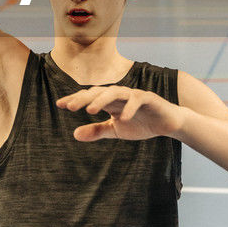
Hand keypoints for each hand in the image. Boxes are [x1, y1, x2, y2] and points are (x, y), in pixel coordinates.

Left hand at [56, 85, 183, 142]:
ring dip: (102, 100)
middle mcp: (120, 95)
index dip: (75, 100)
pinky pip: (137, 100)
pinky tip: (122, 118)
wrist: (168, 123)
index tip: (59, 104)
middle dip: (83, 98)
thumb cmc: (141, 124)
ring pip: (115, 92)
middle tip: (69, 107)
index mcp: (110, 102)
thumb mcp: (116, 130)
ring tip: (90, 110)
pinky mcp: (149, 99)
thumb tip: (74, 134)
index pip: (89, 97)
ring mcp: (134, 95)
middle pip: (98, 92)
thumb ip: (97, 131)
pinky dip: (129, 108)